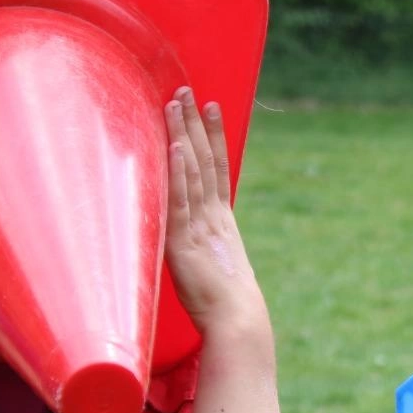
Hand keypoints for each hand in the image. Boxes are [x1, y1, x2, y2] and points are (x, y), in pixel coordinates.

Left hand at [163, 88, 265, 333]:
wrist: (237, 322)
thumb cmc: (227, 307)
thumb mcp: (216, 270)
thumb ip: (206, 252)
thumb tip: (200, 250)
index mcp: (222, 222)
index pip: (218, 168)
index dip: (214, 136)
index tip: (211, 107)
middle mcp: (213, 217)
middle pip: (204, 161)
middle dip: (194, 124)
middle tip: (187, 90)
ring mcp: (199, 227)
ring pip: (191, 172)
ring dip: (183, 136)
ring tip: (176, 104)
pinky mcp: (182, 242)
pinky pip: (180, 202)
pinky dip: (178, 173)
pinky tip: (175, 147)